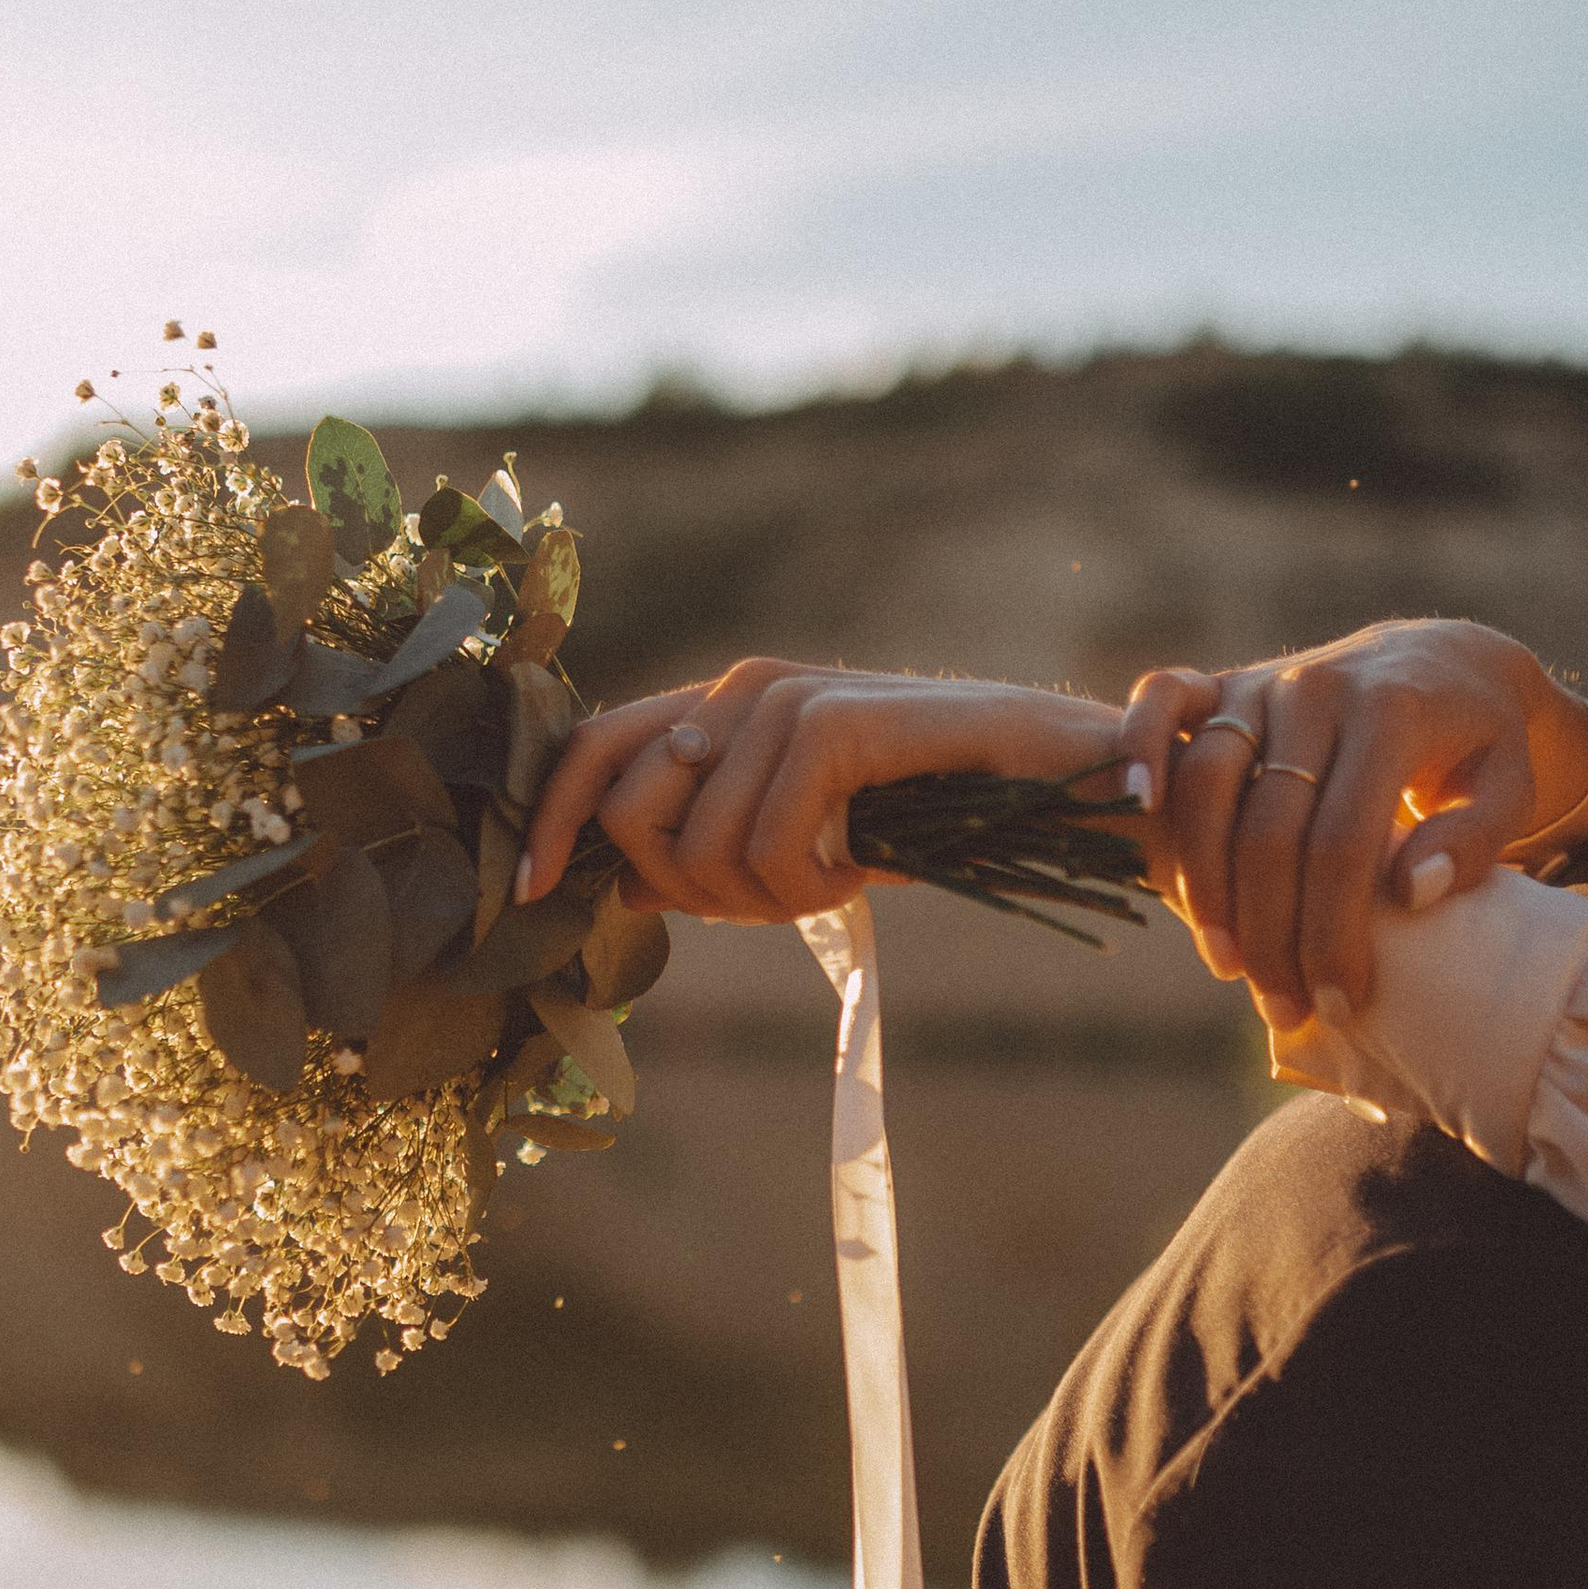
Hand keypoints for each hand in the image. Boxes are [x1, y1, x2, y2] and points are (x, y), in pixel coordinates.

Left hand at [520, 661, 1131, 923]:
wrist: (1052, 781)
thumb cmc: (927, 813)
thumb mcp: (799, 838)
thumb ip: (711, 847)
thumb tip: (619, 886)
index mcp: (720, 709)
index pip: (591, 751)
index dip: (550, 824)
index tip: (535, 893)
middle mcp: (738, 689)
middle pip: (631, 816)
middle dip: (693, 890)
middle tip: (781, 897)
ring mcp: (784, 699)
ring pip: (701, 850)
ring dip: (769, 899)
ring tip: (837, 876)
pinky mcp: (832, 723)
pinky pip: (766, 847)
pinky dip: (812, 885)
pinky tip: (862, 865)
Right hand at [1119, 621, 1587, 1026]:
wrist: (1444, 660)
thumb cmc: (1478, 746)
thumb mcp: (1509, 786)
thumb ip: (1473, 838)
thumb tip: (1408, 892)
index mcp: (1393, 714)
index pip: (1344, 841)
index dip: (1332, 932)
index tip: (1338, 1003)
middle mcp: (1319, 690)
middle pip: (1269, 829)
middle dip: (1271, 933)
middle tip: (1284, 1008)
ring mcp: (1264, 681)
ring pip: (1207, 784)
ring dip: (1206, 884)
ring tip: (1226, 962)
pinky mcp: (1226, 680)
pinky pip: (1161, 701)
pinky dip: (1138, 746)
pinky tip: (1135, 807)